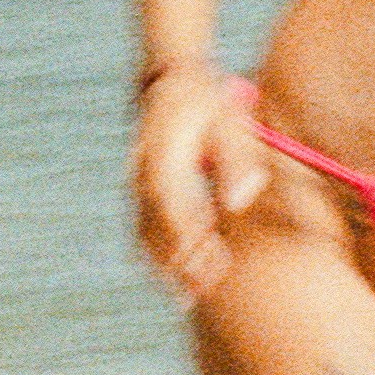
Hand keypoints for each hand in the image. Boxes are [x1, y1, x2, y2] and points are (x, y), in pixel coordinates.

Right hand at [132, 64, 270, 297]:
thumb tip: (240, 201)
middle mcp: (141, 171)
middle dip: (178, 264)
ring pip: (143, 232)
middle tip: (205, 293)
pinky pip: (140, 228)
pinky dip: (155, 254)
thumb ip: (237, 161)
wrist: (170, 77)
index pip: (175, 209)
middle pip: (155, 228)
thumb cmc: (207, 101)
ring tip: (190, 298)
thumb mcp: (229, 122)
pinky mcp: (137, 188)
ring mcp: (134, 180)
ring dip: (165, 266)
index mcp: (163, 154)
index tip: (213, 267)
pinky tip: (174, 278)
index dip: (192, 243)